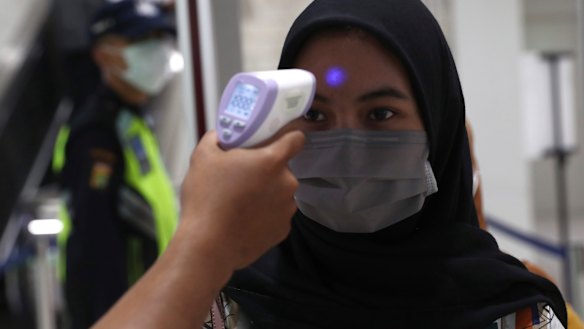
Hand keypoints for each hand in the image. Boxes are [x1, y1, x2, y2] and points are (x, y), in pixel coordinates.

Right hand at [178, 129, 304, 269]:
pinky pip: (276, 214)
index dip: (287, 137)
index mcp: (272, 161)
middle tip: (242, 175)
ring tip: (240, 201)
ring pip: (279, 192)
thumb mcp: (203, 157)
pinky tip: (244, 218)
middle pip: (282, 168)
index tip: (275, 140)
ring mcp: (287, 208)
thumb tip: (221, 134)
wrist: (209, 246)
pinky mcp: (283, 229)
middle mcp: (287, 183)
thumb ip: (216, 138)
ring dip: (266, 193)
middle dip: (265, 170)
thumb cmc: (206, 199)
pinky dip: (264, 214)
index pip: (296, 139)